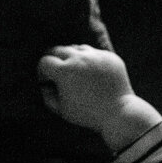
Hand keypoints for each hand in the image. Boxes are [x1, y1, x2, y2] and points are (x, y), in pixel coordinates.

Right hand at [38, 45, 161, 151]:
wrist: (118, 112)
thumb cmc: (87, 114)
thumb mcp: (62, 109)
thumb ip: (48, 96)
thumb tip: (45, 85)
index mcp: (64, 71)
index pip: (45, 61)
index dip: (42, 71)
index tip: (46, 79)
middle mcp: (79, 58)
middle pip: (58, 49)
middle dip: (54, 59)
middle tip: (56, 70)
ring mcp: (96, 56)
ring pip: (77, 48)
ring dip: (72, 56)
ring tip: (74, 69)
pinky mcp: (109, 56)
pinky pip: (95, 52)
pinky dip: (89, 59)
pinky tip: (91, 72)